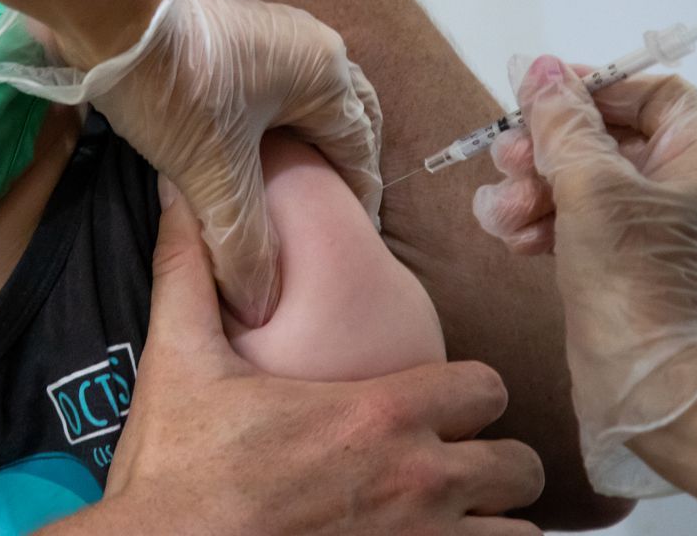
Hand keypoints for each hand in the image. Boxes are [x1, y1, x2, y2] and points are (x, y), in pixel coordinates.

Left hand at [0, 0, 381, 325]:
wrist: (104, 12)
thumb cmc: (173, 88)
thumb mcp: (213, 174)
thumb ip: (243, 241)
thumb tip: (259, 304)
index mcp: (326, 73)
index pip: (359, 149)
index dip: (357, 202)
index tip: (350, 246)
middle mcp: (309, 45)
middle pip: (338, 120)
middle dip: (332, 170)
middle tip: (321, 223)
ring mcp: (269, 33)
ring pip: (298, 104)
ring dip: (295, 148)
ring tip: (281, 200)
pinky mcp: (229, 35)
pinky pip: (266, 91)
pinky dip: (265, 128)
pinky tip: (243, 160)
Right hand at [79, 191, 542, 534]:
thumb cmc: (177, 472)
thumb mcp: (177, 361)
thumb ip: (187, 272)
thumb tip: (180, 194)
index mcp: (375, 414)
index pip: (485, 388)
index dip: (468, 391)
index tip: (439, 400)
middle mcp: (416, 482)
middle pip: (519, 466)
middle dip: (494, 461)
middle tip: (453, 462)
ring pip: (517, 531)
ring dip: (490, 518)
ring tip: (451, 514)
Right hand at [474, 58, 696, 497]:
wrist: (647, 384)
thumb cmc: (636, 282)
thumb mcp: (593, 187)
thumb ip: (562, 123)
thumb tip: (540, 69)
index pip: (652, 95)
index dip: (595, 88)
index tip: (540, 96)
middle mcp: (680, 191)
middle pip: (603, 136)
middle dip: (546, 146)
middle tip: (509, 159)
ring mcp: (646, 229)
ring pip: (575, 179)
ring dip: (528, 187)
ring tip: (506, 213)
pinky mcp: (613, 261)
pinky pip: (567, 219)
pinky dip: (534, 221)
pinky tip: (514, 239)